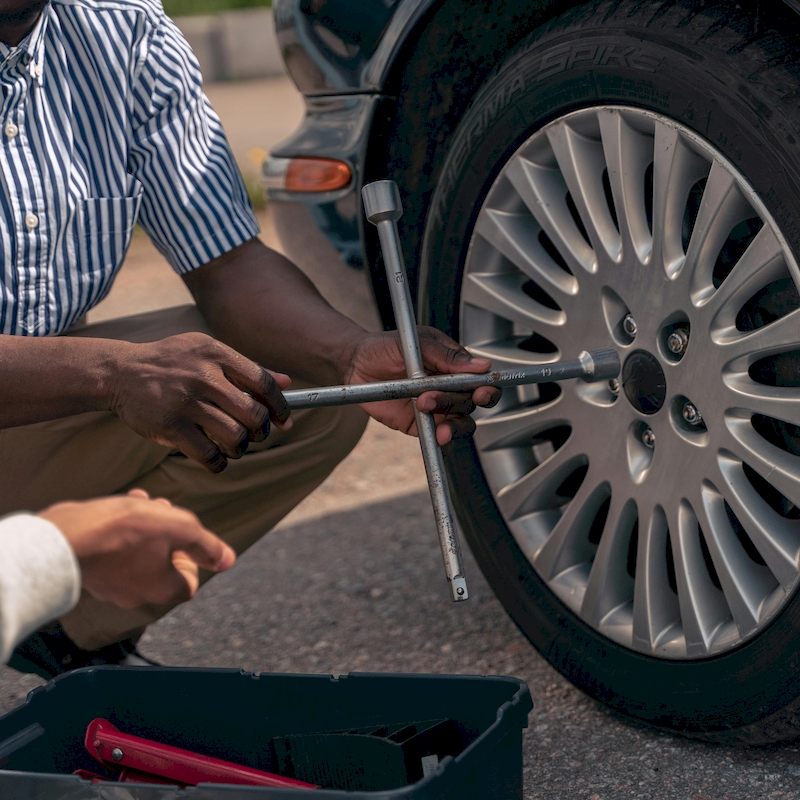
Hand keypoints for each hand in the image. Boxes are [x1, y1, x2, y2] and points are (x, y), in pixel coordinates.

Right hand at [39, 489, 235, 609]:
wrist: (63, 537)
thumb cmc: (124, 531)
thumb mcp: (179, 528)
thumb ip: (207, 545)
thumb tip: (229, 560)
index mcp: (161, 591)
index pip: (189, 583)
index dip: (193, 558)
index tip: (184, 537)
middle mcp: (135, 595)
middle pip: (165, 564)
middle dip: (168, 532)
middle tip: (163, 509)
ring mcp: (109, 585)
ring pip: (139, 552)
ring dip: (147, 524)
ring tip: (142, 500)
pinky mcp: (90, 570)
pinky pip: (116, 551)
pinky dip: (123, 528)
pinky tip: (121, 504)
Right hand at [107, 333, 291, 472]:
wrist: (120, 372)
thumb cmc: (172, 363)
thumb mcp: (208, 352)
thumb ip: (247, 368)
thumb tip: (287, 382)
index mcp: (216, 354)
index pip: (263, 383)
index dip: (280, 406)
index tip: (283, 420)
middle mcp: (203, 376)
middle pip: (254, 414)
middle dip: (261, 431)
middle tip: (255, 434)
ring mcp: (186, 402)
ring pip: (235, 437)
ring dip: (240, 448)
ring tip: (234, 445)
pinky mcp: (170, 426)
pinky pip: (209, 454)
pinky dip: (219, 462)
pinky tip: (216, 458)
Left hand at [344, 327, 500, 443]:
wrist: (357, 364)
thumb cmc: (386, 347)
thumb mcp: (417, 344)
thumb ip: (447, 356)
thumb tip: (482, 365)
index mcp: (454, 366)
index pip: (482, 380)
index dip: (487, 388)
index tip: (481, 391)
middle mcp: (450, 388)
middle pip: (469, 403)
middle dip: (453, 402)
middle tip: (428, 397)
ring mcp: (437, 409)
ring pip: (460, 424)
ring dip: (452, 426)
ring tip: (434, 422)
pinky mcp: (421, 425)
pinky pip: (438, 438)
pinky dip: (442, 442)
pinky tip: (438, 439)